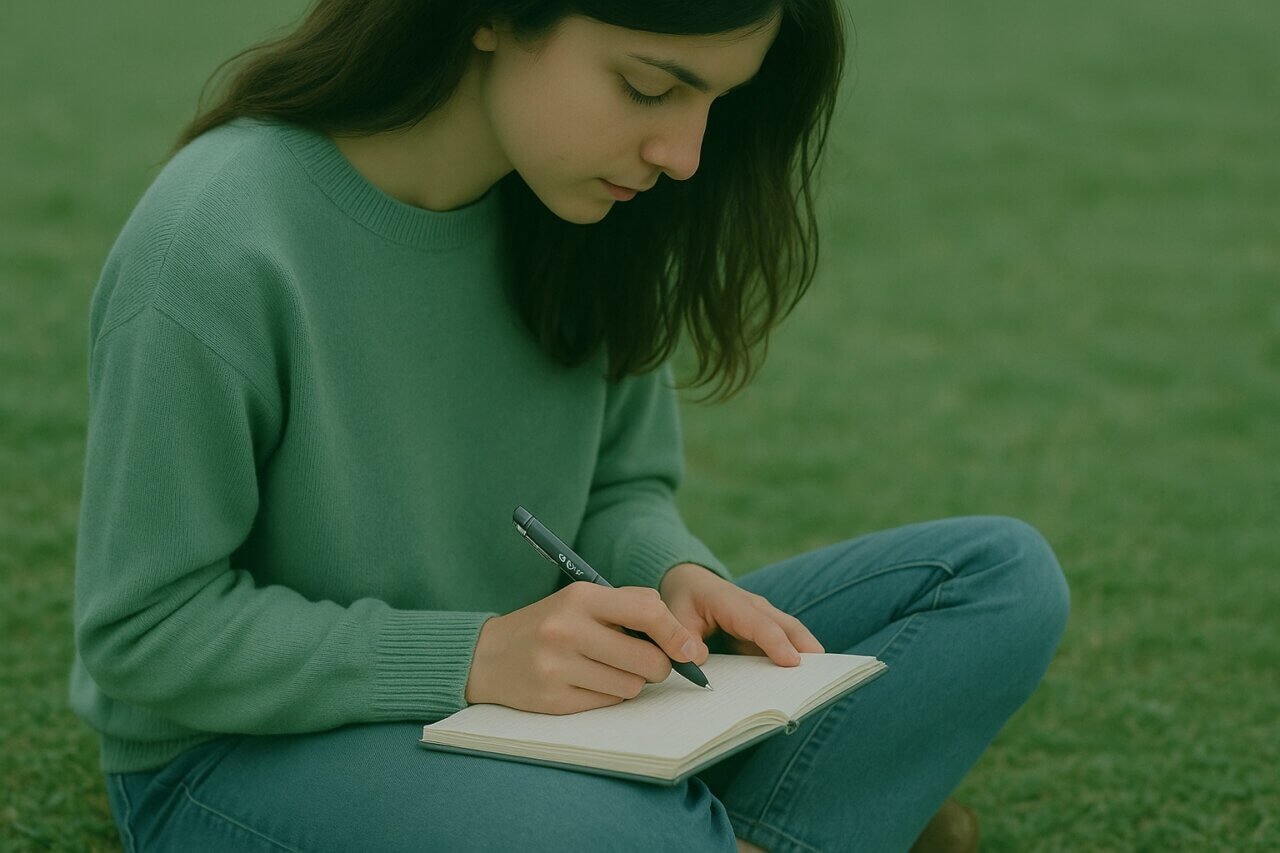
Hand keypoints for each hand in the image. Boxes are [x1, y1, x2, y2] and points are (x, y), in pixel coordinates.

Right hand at [464, 582, 708, 714]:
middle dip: (659, 666)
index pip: (648, 612)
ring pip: (631, 686)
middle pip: (648, 660)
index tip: (690, 651)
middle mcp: (568, 630)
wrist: (488, 656)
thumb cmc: (549, 625)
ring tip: (609, 669)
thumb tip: (683, 641)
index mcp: (580, 597)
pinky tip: (589, 682)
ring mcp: (558, 667)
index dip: (676, 634)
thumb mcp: (582, 601)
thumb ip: (629, 608)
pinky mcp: (553, 700)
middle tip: (649, 663)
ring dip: (631, 682)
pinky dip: (609, 695)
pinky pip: (608, 703)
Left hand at [659, 563, 824, 665]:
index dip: (776, 643)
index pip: (759, 623)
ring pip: (793, 634)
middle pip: (787, 626)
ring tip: (821, 679)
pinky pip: (786, 643)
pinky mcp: (767, 630)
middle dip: (805, 646)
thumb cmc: (684, 600)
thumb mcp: (674, 615)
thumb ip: (684, 638)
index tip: (793, 662)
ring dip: (807, 653)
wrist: (691, 583)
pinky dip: (798, 657)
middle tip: (822, 673)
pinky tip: (804, 680)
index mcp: (731, 601)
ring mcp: (764, 617)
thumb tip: (701, 661)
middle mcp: (755, 607)